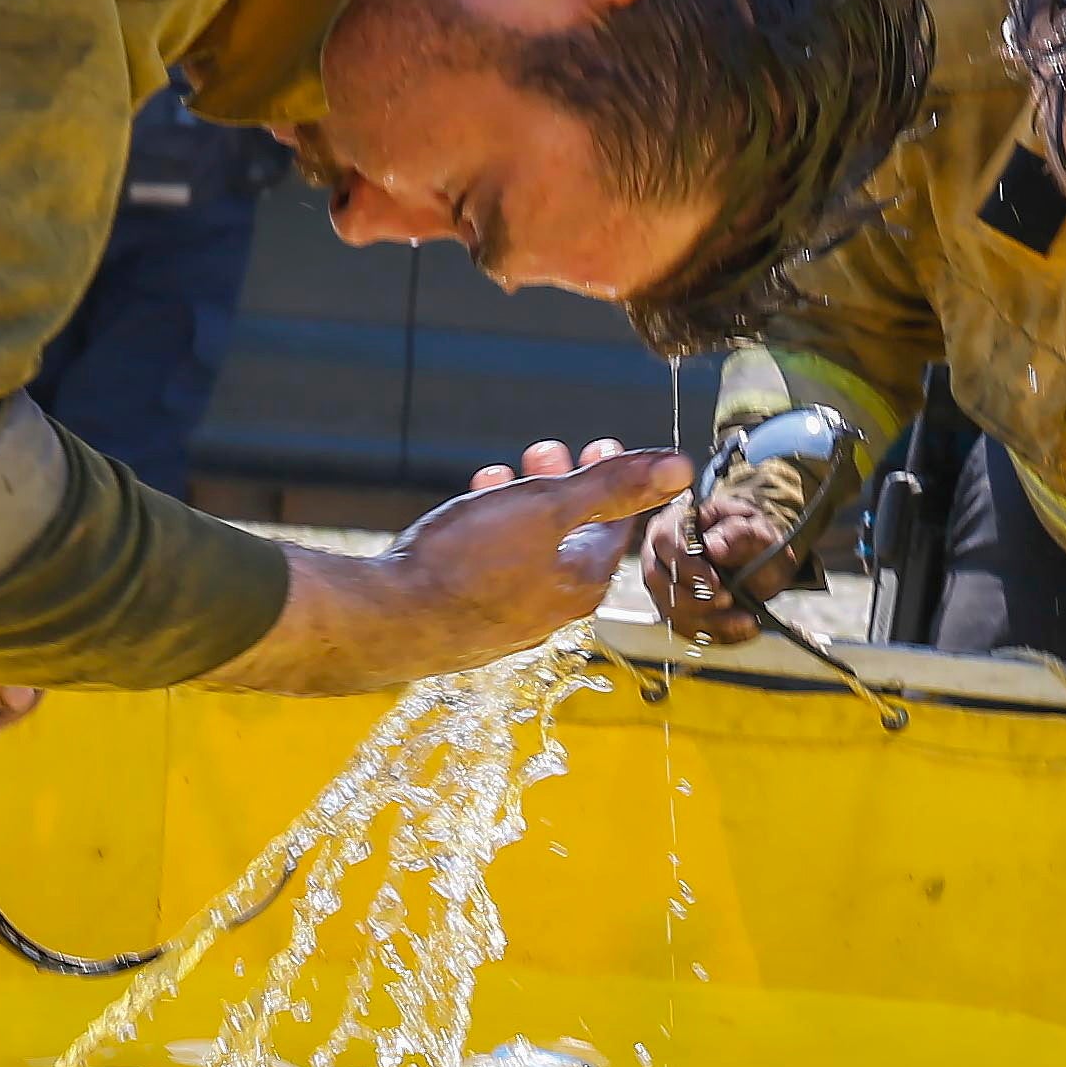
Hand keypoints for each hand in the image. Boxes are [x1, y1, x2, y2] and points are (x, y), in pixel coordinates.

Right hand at [200, 446, 693, 694]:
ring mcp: (507, 622)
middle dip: (566, 486)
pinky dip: (491, 532)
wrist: (383, 623)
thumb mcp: (546, 509)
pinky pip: (493, 569)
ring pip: (529, 552)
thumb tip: (682, 467)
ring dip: (524, 505)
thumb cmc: (467, 564)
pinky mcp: (467, 623)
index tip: (603, 442)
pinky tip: (468, 509)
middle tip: (548, 449)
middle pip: (573, 539)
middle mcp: (551, 612)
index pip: (617, 526)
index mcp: (580, 585)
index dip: (617, 479)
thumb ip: (612, 486)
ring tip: (504, 471)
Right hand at [641, 491, 794, 643]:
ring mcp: (663, 582)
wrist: (763, 564)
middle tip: (728, 601)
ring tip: (742, 618)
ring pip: (669, 608)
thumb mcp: (756, 530)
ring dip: (707, 620)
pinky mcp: (671, 607)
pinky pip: (681, 627)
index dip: (687, 565)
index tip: (715, 582)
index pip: (666, 541)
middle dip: (694, 599)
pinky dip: (712, 633)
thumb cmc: (753, 540)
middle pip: (658, 580)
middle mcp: (661, 551)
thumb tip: (713, 545)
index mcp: (677, 520)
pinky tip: (738, 628)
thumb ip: (739, 533)